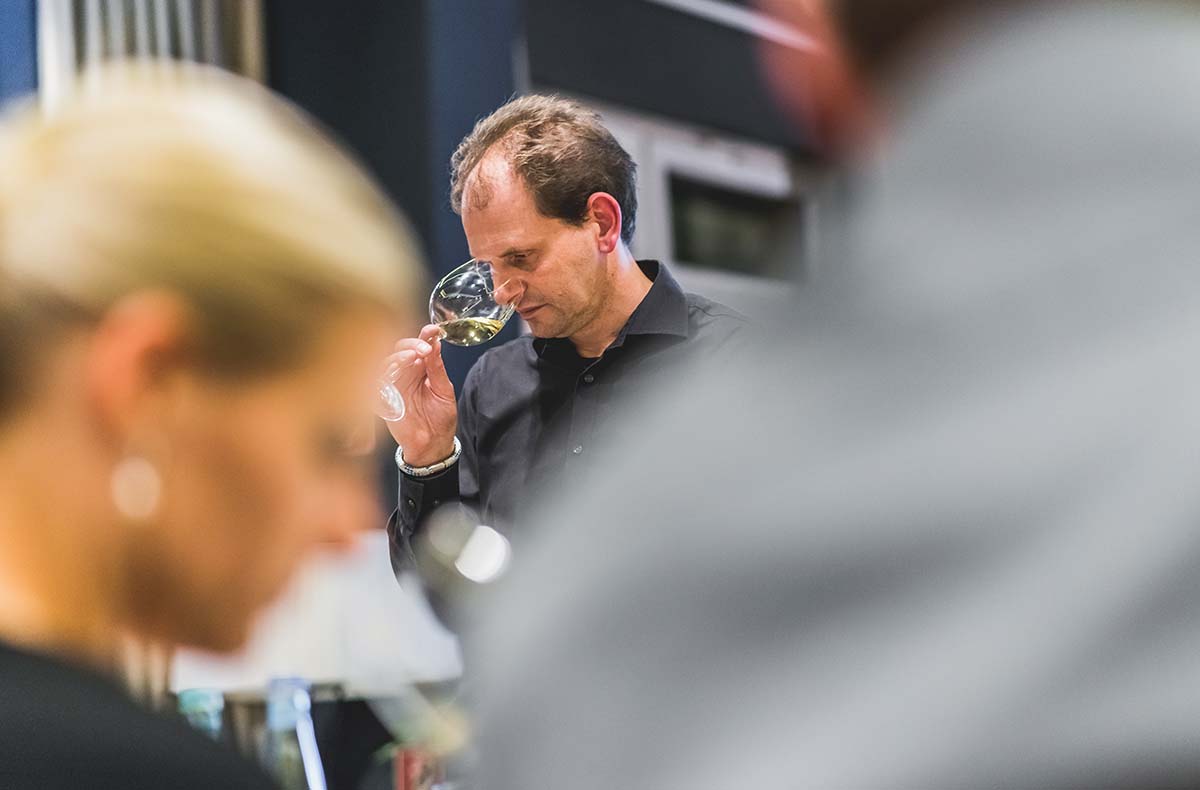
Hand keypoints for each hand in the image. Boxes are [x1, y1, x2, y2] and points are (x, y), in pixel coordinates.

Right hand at [381, 325, 456, 466]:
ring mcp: (393, 386)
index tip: (434, 329)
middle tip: (424, 347)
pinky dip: (384, 376)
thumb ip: (437, 368)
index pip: (419, 346)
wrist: (434, 445)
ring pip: (386, 364)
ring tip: (412, 356)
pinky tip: (395, 372)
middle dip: (411, 345)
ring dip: (398, 358)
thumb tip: (436, 343)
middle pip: (399, 350)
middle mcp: (405, 374)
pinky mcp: (384, 401)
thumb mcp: (444, 391)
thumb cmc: (440, 419)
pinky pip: (377, 385)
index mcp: (421, 369)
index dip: (425, 336)